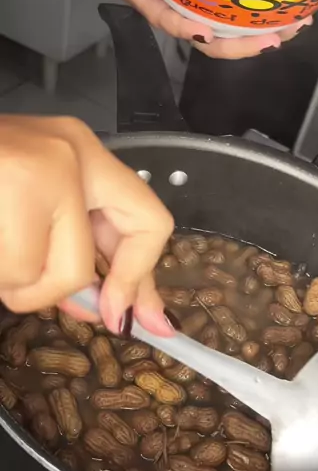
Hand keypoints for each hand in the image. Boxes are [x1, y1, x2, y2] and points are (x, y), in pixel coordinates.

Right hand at [0, 116, 174, 335]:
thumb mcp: (34, 199)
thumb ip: (74, 245)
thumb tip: (113, 310)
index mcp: (82, 153)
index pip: (150, 222)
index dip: (142, 280)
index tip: (131, 318)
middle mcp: (69, 154)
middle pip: (86, 263)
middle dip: (58, 295)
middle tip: (43, 302)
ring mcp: (34, 170)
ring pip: (46, 276)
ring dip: (12, 284)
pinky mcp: (11, 188)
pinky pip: (14, 271)